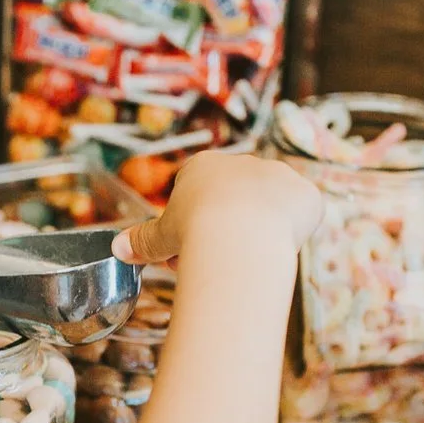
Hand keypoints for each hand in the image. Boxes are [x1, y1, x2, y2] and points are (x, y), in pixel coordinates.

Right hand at [113, 149, 322, 266]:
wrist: (240, 234)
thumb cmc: (194, 233)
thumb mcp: (160, 237)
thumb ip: (142, 240)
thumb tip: (117, 248)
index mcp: (204, 166)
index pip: (198, 191)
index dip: (193, 222)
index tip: (189, 249)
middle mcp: (244, 163)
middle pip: (235, 197)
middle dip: (225, 227)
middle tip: (216, 259)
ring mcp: (279, 175)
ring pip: (270, 203)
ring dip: (261, 226)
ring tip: (250, 257)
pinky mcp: (307, 193)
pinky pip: (302, 213)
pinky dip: (294, 231)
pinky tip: (280, 249)